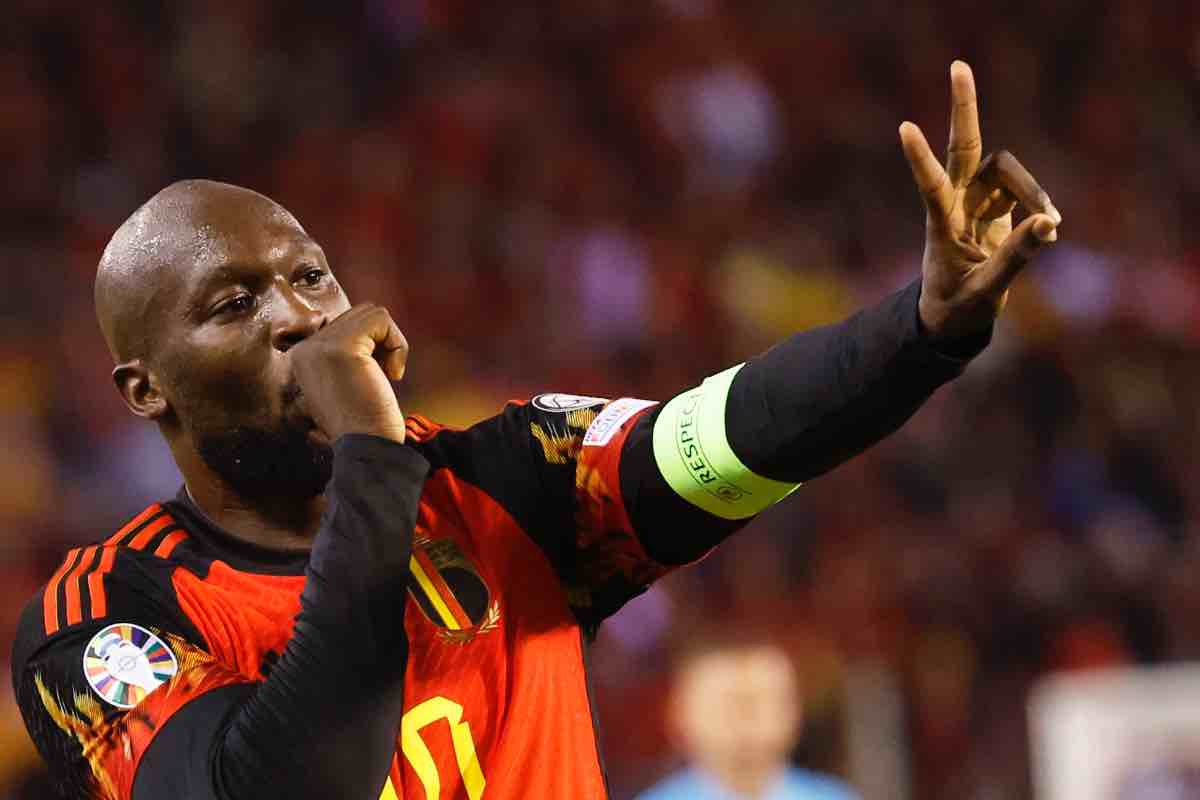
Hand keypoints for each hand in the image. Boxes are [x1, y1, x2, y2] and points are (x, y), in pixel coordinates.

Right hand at [289, 304, 407, 443]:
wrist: (367, 451)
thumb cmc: (365, 425)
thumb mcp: (349, 383)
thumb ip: (350, 355)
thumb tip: (372, 320)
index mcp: (302, 359)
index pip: (344, 325)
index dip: (371, 346)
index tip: (373, 380)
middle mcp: (305, 350)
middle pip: (357, 315)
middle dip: (381, 342)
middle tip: (384, 377)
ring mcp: (319, 347)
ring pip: (370, 313)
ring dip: (391, 341)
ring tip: (388, 374)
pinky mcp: (341, 347)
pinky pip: (380, 318)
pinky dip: (398, 343)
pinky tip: (393, 374)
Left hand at [900, 60, 1061, 340]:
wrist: (954, 315)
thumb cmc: (958, 306)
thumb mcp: (986, 290)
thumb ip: (1016, 257)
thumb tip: (1049, 222)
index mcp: (940, 224)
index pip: (929, 184)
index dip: (919, 158)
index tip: (904, 127)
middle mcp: (956, 202)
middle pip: (963, 146)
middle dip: (964, 107)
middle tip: (958, 65)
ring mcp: (976, 200)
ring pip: (1008, 170)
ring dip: (1032, 190)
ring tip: (1052, 224)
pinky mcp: (996, 205)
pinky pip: (1023, 191)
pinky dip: (1040, 205)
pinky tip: (1048, 227)